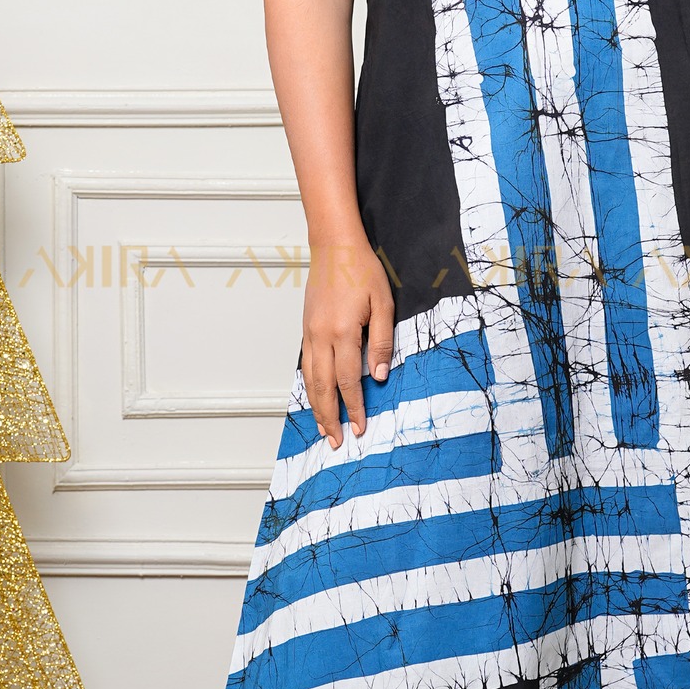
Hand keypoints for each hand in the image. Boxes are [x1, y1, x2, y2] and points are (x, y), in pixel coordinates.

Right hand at [302, 238, 394, 447]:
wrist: (334, 246)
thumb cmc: (362, 270)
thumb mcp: (383, 304)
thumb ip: (382, 342)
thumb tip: (380, 376)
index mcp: (343, 332)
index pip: (349, 380)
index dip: (354, 407)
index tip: (360, 427)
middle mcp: (321, 336)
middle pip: (323, 387)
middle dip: (330, 418)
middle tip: (336, 441)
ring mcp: (310, 333)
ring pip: (310, 379)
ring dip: (316, 407)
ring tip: (323, 429)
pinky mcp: (306, 329)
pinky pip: (306, 365)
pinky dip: (309, 387)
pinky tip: (315, 398)